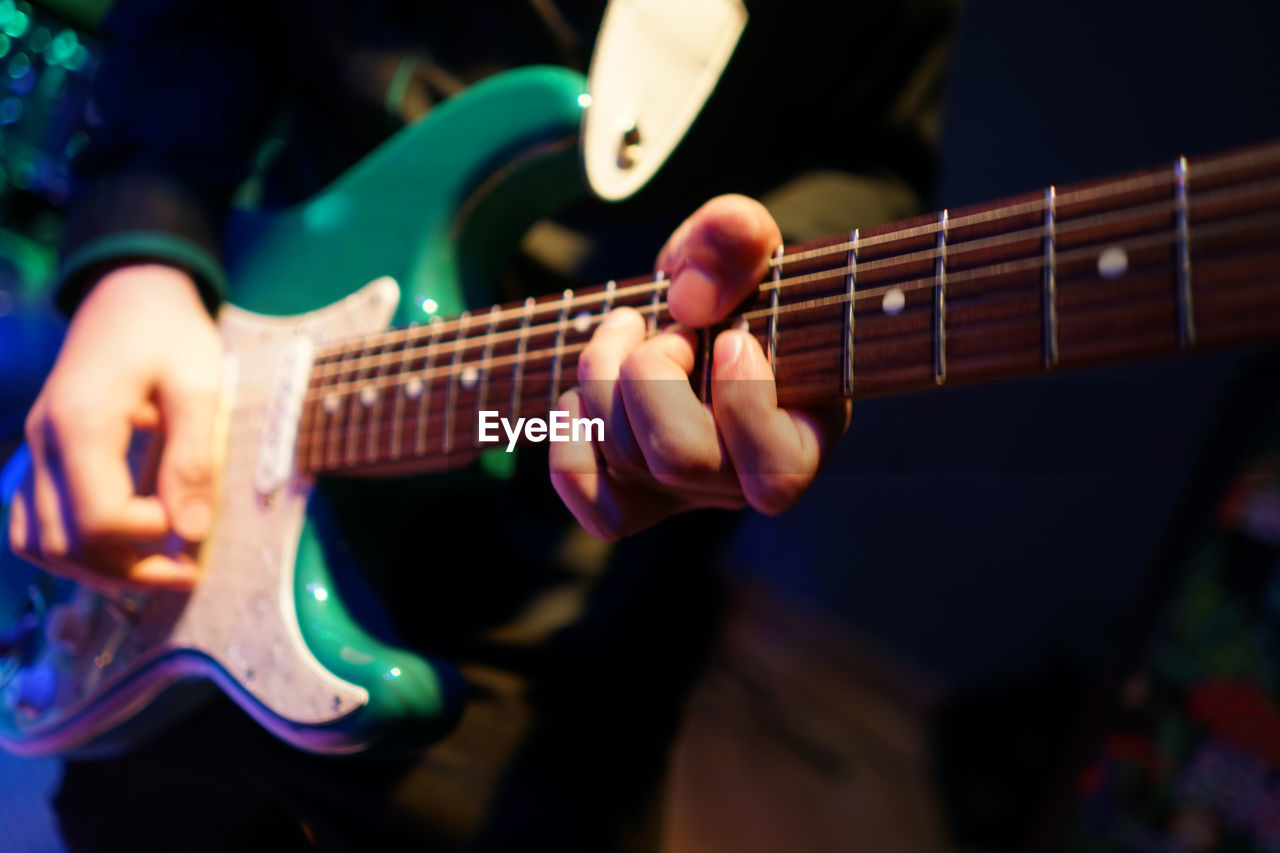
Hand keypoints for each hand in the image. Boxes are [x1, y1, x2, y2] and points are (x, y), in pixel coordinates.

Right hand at [8, 264, 222, 589]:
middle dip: (127, 572)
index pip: (98, 519)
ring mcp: (34, 450)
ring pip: (43, 542)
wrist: (131, 291)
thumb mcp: (199, 384)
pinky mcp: (40, 453)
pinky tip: (119, 547)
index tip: (194, 529)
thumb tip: (188, 532)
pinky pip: (33, 521)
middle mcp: (44, 443)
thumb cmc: (170, 331)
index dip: (146, 539)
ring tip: (158, 569)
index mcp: (81, 423)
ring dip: (99, 569)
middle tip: (186, 573)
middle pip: (65, 544)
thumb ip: (192, 457)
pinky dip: (71, 547)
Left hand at [549, 195, 849, 539]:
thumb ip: (735, 239)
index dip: (743, 401)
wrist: (704, 311)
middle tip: (666, 328)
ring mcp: (686, 495)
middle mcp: (743, 481)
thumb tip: (689, 300)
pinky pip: (593, 504)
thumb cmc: (736, 284)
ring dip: (603, 375)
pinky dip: (571, 441)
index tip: (732, 338)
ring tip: (625, 328)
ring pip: (625, 459)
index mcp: (800, 437)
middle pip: (678, 457)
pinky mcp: (636, 498)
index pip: (773, 472)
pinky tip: (585, 394)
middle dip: (650, 371)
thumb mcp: (742, 243)